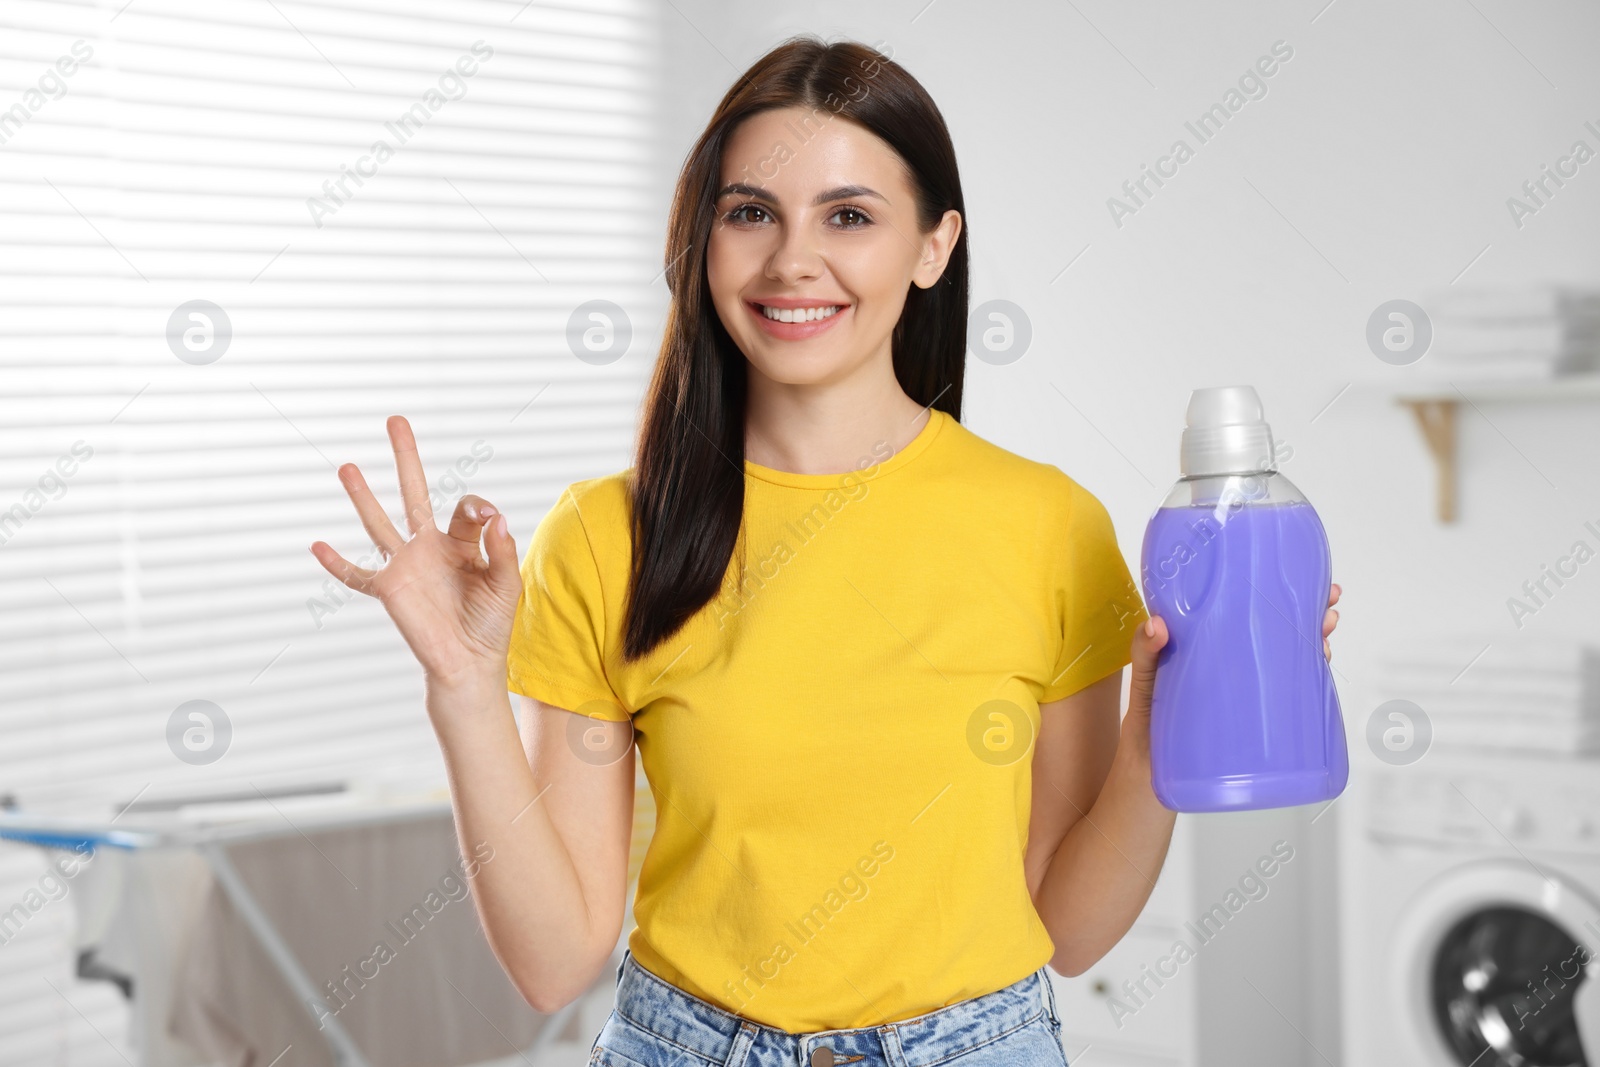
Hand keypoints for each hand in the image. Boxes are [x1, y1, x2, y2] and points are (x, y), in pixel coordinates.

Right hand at [310, 416, 521, 688]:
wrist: (469, 662)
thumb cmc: (490, 623)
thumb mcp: (506, 584)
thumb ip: (502, 550)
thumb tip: (497, 517)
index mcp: (462, 542)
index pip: (466, 507)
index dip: (479, 507)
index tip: (489, 517)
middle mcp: (430, 546)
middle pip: (415, 493)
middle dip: (406, 458)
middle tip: (395, 421)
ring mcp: (406, 566)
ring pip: (380, 523)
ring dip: (363, 496)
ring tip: (348, 466)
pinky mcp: (390, 590)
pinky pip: (358, 575)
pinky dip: (337, 564)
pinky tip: (317, 545)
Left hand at [1124, 581, 1342, 752]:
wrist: (1148, 780)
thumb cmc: (1146, 725)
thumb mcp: (1145, 681)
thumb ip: (1146, 654)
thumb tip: (1158, 624)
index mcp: (1213, 649)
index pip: (1251, 615)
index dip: (1278, 595)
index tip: (1302, 577)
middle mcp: (1237, 669)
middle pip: (1280, 636)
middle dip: (1309, 618)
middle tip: (1328, 609)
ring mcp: (1249, 697)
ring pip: (1291, 665)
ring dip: (1315, 648)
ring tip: (1326, 637)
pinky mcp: (1256, 727)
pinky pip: (1288, 704)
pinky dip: (1309, 688)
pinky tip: (1320, 676)